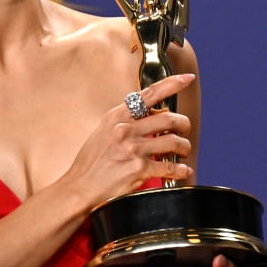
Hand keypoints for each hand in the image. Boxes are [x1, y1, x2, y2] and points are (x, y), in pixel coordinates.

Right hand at [64, 74, 195, 203]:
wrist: (79, 188)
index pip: (149, 94)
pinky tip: (183, 172)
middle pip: (168, 118)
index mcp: (116, 117)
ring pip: (174, 141)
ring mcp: (132, 149)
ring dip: (185, 147)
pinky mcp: (139, 169)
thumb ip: (125, 122)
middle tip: (184, 131)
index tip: (187, 78)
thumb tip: (152, 116)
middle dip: (183, 124)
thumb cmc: (91, 162)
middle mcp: (125, 129)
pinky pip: (171, 167)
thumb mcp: (103, 132)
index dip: (172, 84)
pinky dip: (181, 170)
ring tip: (183, 151)